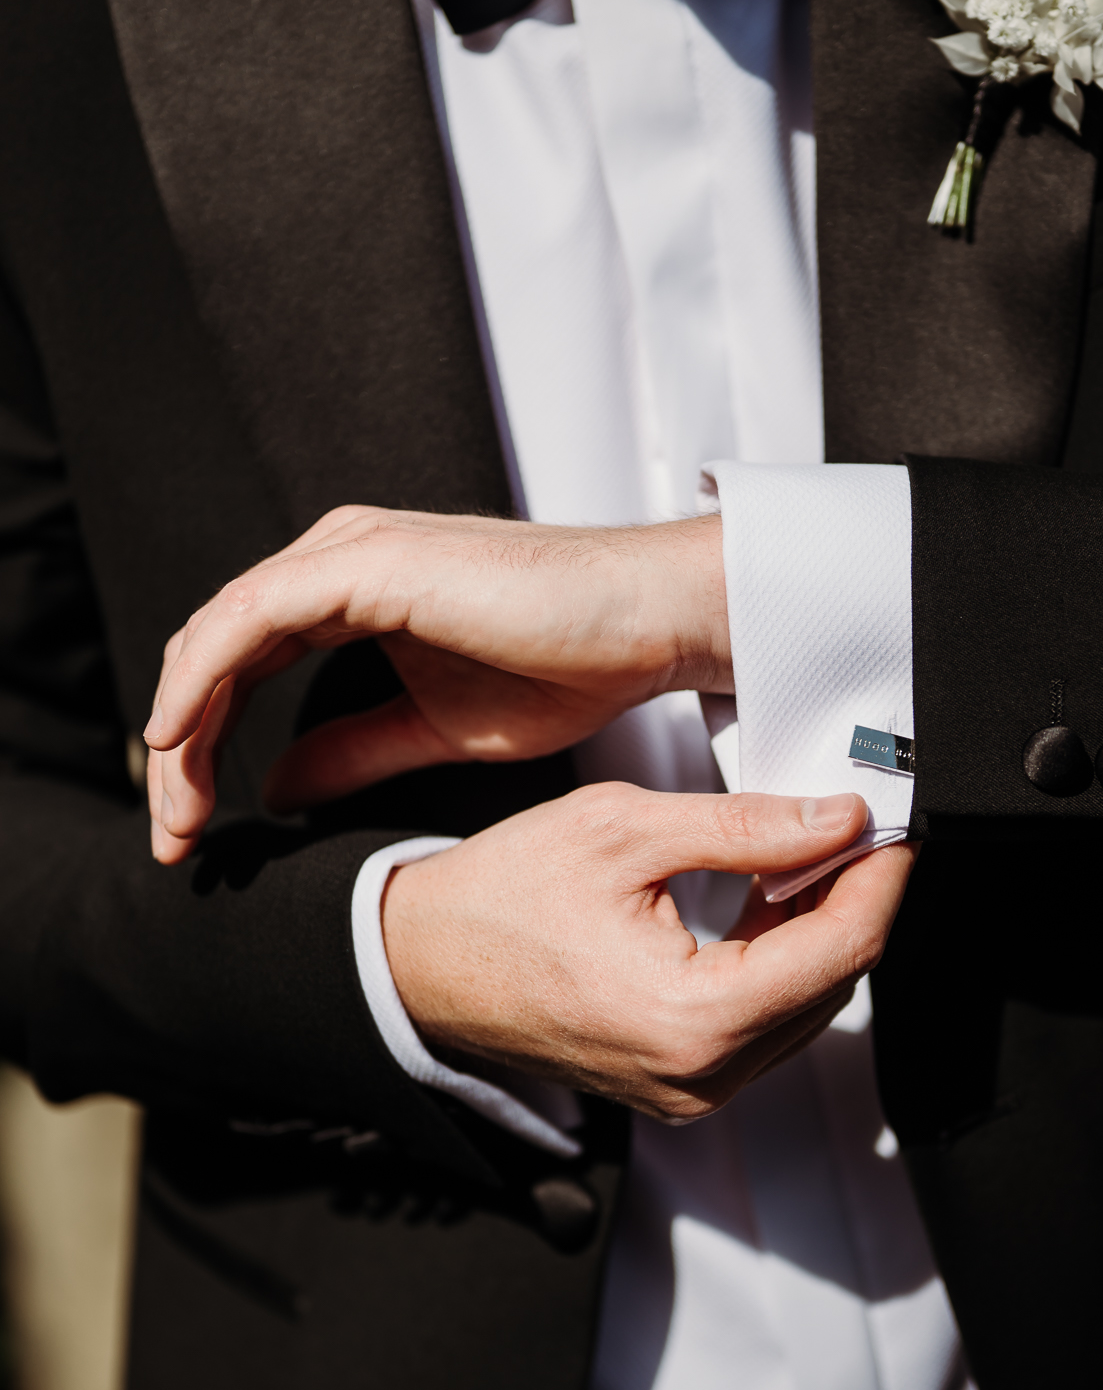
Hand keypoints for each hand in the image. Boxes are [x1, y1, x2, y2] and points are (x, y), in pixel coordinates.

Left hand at [143, 506, 727, 862]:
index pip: (242, 665)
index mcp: (350, 592)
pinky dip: (199, 679)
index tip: (192, 827)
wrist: (642, 625)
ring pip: (217, 636)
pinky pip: (248, 619)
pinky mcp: (365, 561)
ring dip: (179, 726)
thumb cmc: (568, 665)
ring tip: (174, 810)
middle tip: (173, 837)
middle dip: (178, 749)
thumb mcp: (434, 731)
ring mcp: (347, 551)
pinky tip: (176, 736)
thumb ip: (352, 751)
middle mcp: (336, 559)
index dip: (202, 745)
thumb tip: (278, 788)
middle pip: (216, 653)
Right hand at [382, 784, 914, 1119]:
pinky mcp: (675, 1086)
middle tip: (850, 827)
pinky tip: (765, 902)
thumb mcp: (625, 829)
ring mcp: (687, 1091)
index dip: (880, 879)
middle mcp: (699, 1076)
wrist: (419, 962)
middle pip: (833, 985)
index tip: (890, 827)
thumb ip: (746, 826)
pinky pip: (760, 1026)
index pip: (840, 950)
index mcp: (691, 1018)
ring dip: (818, 932)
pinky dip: (778, 965)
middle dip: (853, 900)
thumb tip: (838, 820)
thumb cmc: (499, 897)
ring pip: (804, 1009)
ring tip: (804, 855)